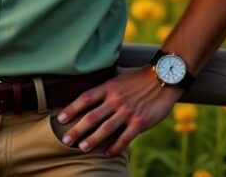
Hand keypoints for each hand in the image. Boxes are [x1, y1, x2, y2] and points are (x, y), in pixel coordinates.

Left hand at [55, 64, 184, 156]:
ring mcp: (128, 111)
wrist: (165, 79)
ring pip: (106, 128)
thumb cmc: (139, 76)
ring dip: (93, 139)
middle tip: (65, 140)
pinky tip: (108, 153)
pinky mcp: (140, 122)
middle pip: (92, 116)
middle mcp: (116, 99)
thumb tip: (88, 74)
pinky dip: (115, 147)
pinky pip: (125, 137)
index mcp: (108, 87)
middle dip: (77, 130)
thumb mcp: (118, 73)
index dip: (71, 109)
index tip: (60, 118)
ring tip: (82, 148)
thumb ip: (104, 78)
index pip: (85, 98)